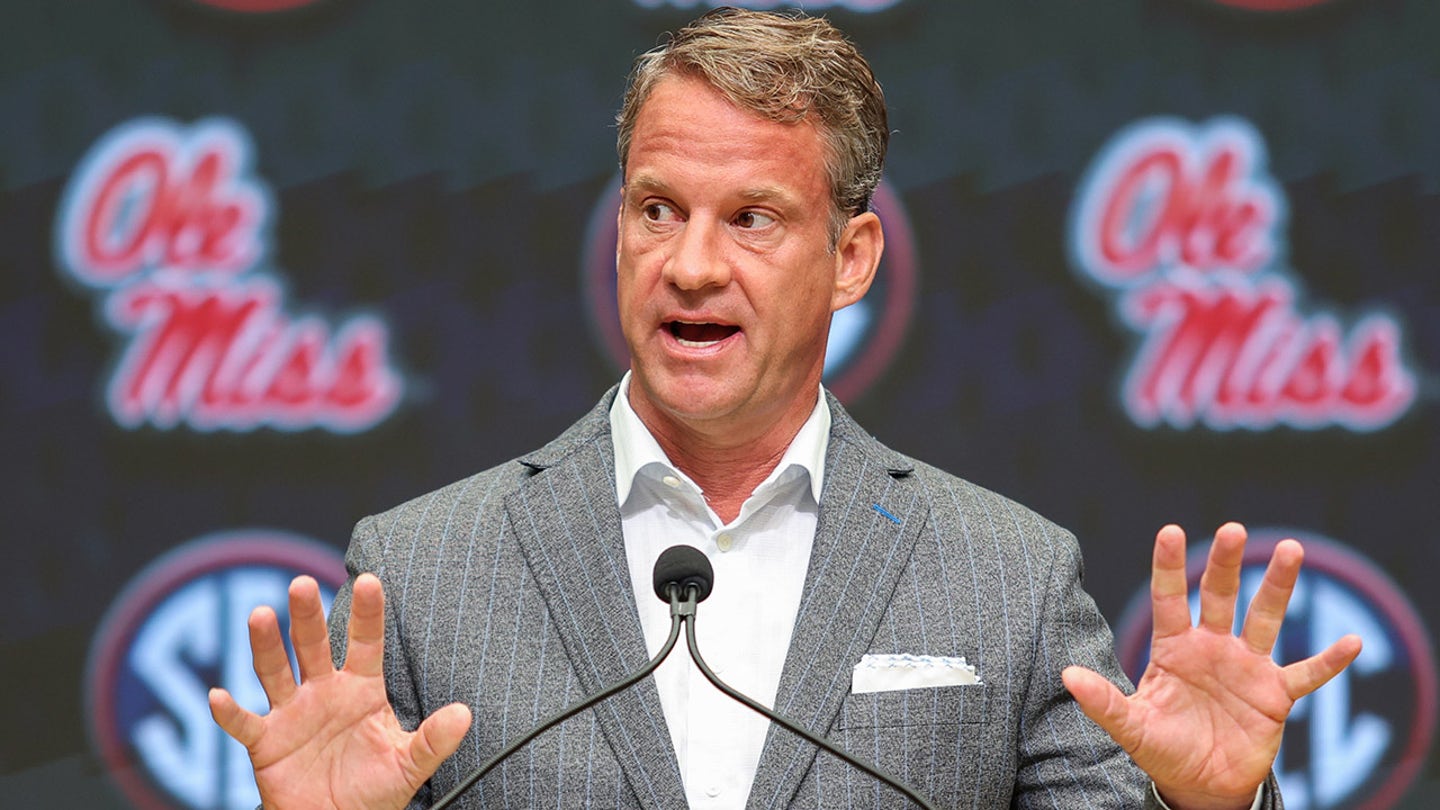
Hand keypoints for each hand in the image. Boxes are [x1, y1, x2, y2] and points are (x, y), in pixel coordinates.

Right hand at [209, 573, 472, 809]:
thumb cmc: (372, 790)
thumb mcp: (407, 765)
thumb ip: (433, 740)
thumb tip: (465, 715)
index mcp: (360, 690)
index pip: (365, 643)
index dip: (367, 614)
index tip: (371, 581)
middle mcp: (323, 692)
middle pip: (312, 645)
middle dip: (306, 616)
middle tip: (302, 585)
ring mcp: (292, 713)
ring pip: (275, 670)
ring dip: (266, 645)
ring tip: (261, 616)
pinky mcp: (266, 742)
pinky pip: (245, 723)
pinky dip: (230, 712)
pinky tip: (219, 696)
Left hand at [1062, 523, 1361, 809]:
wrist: (1200, 782)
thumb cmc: (1162, 747)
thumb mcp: (1131, 727)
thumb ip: (1103, 702)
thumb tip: (1066, 675)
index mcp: (1174, 648)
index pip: (1169, 598)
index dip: (1169, 566)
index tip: (1170, 530)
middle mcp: (1212, 647)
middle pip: (1219, 595)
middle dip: (1225, 563)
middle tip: (1233, 529)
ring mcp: (1247, 667)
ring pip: (1265, 618)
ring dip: (1278, 586)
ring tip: (1290, 549)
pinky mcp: (1275, 695)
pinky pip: (1306, 675)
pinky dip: (1328, 661)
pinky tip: (1351, 643)